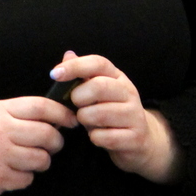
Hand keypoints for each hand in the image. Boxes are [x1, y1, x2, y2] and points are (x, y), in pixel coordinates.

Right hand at [0, 96, 77, 195]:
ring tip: (28, 159)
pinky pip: (28, 179)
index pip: (41, 107)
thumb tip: (58, 108)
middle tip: (51, 145)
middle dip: (56, 142)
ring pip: (42, 159)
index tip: (71, 121)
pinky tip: (11, 172)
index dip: (62, 113)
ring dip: (41, 162)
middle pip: (47, 134)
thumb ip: (21, 111)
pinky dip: (24, 177)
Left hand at [51, 51, 179, 183]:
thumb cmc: (110, 112)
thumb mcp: (97, 92)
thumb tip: (68, 55)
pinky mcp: (135, 137)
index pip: (98, 63)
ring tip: (86, 120)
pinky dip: (95, 137)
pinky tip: (97, 135)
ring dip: (85, 119)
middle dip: (79, 97)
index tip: (55, 74)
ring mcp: (135, 115)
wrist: (141, 139)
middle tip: (75, 105)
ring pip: (101, 114)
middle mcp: (129, 92)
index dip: (75, 66)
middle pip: (99, 86)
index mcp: (118, 77)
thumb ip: (82, 75)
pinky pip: (106, 137)